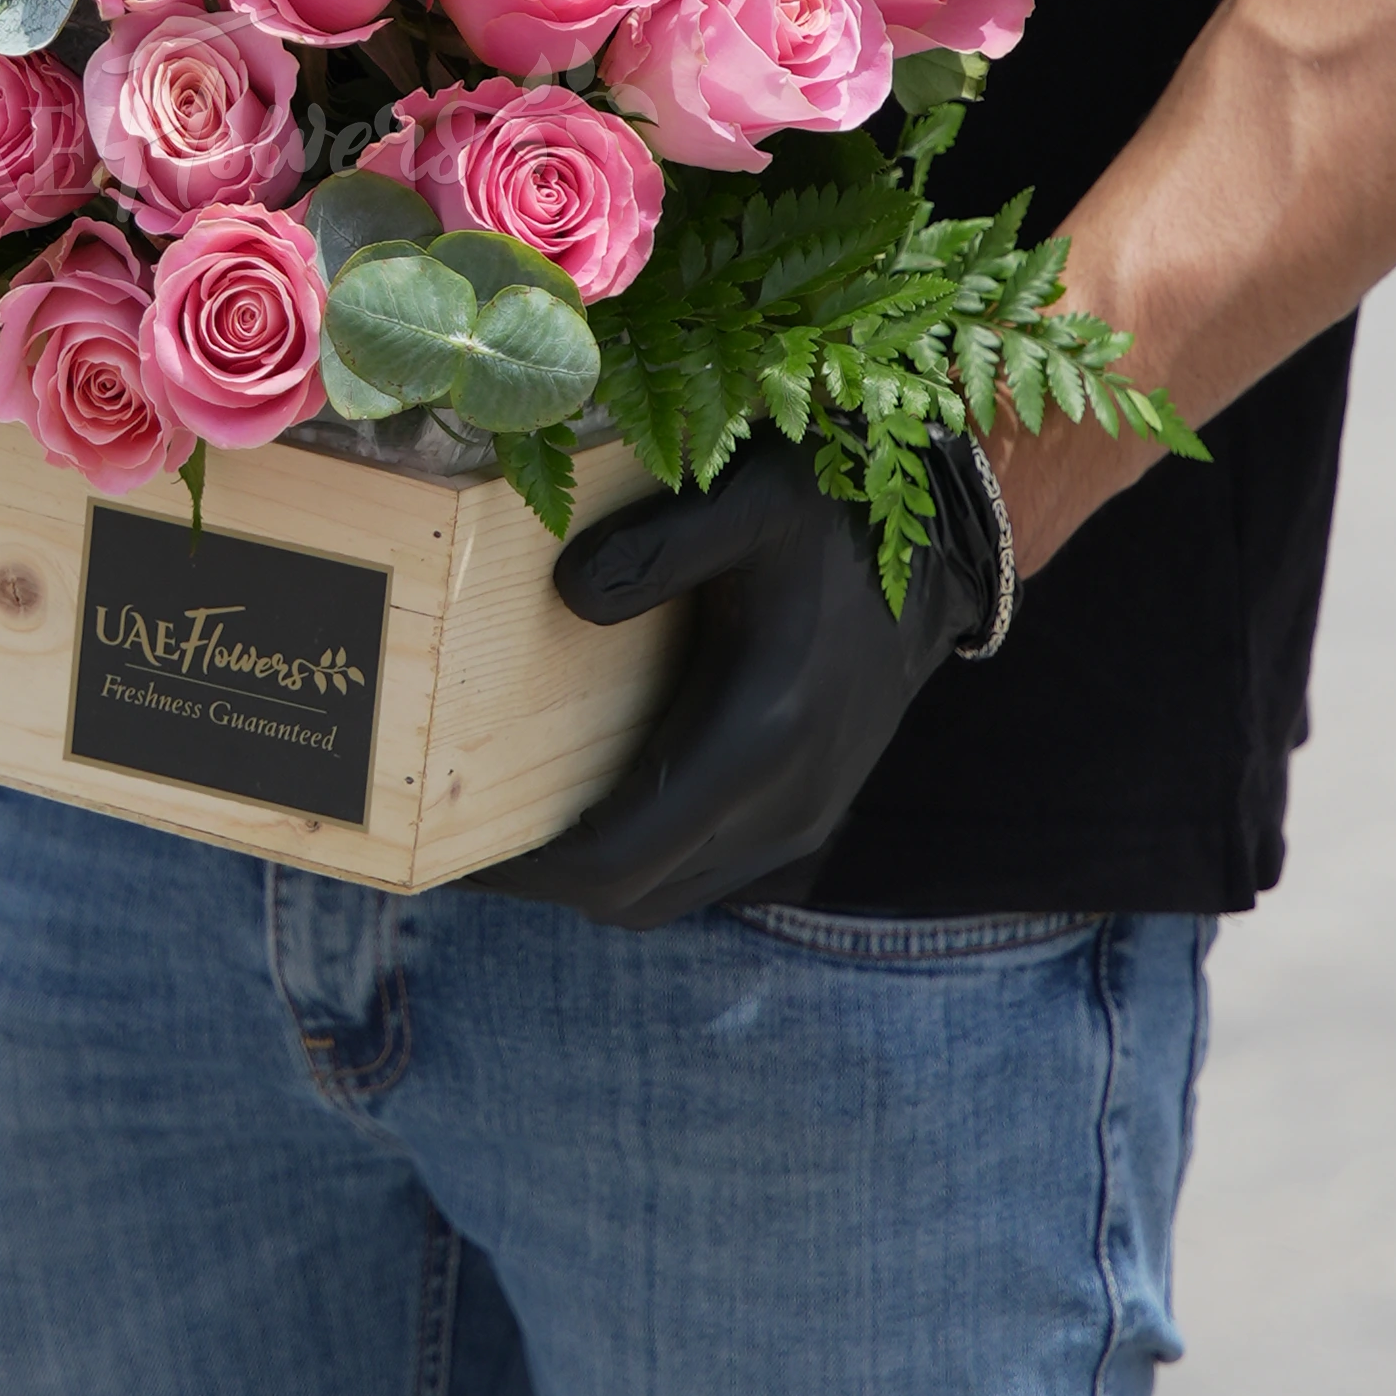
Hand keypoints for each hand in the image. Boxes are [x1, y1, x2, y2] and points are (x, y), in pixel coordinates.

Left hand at [471, 439, 998, 929]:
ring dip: (592, 872)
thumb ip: (655, 547)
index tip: (454, 845)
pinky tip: (590, 796)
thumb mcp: (745, 500)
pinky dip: (639, 856)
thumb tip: (568, 601)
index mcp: (757, 734)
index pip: (620, 855)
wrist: (940, 546)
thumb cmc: (831, 513)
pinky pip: (702, 867)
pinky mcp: (807, 808)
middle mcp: (782, 801)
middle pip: (634, 894)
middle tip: (458, 832)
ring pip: (668, 891)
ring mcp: (801, 814)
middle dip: (544, 879)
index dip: (532, 869)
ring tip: (510, 819)